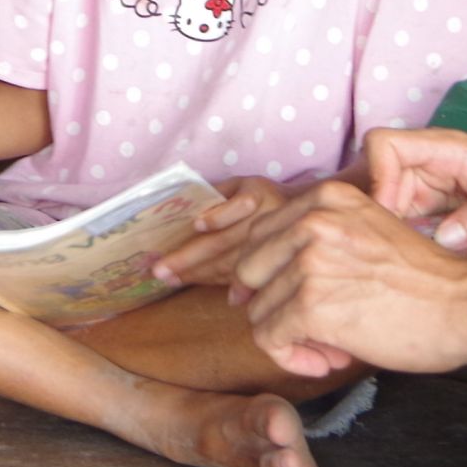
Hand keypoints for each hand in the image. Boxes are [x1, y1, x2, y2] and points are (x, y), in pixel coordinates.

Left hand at [152, 177, 287, 287]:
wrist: (306, 217)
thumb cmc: (262, 197)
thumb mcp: (242, 184)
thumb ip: (217, 191)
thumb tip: (181, 202)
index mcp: (258, 194)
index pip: (239, 205)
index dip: (218, 216)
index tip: (196, 225)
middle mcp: (266, 221)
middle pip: (225, 241)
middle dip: (190, 257)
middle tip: (160, 269)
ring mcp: (270, 247)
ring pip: (229, 263)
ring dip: (197, 273)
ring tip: (170, 278)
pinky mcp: (271, 266)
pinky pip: (239, 275)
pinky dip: (216, 281)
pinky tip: (195, 283)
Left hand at [225, 181, 466, 378]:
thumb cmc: (425, 281)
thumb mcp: (366, 234)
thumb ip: (316, 241)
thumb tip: (249, 281)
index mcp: (325, 198)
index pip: (260, 235)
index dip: (270, 276)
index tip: (299, 300)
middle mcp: (312, 220)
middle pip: (249, 272)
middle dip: (274, 306)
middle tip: (316, 328)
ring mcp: (309, 261)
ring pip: (258, 311)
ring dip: (292, 338)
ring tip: (333, 345)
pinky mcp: (311, 304)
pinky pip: (270, 340)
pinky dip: (293, 359)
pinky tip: (329, 360)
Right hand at [360, 126, 466, 254]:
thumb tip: (447, 237)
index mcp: (446, 149)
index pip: (384, 144)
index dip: (376, 179)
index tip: (390, 217)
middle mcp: (424, 164)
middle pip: (367, 177)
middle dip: (368, 214)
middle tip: (386, 251)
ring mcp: (417, 188)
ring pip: (370, 204)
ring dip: (375, 232)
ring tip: (395, 262)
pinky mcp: (416, 212)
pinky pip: (386, 223)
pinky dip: (385, 244)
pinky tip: (403, 267)